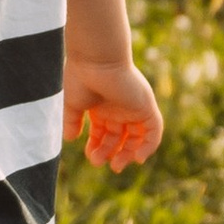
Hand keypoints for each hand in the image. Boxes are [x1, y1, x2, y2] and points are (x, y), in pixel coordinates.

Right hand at [64, 56, 163, 172]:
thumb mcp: (73, 104)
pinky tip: (137, 158)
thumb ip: (72, 122)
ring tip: (116, 165)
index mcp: (102, 106)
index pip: (103, 132)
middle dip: (110, 152)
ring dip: (128, 153)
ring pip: (136, 137)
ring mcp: (134, 107)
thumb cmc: (81, 76)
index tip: (90, 155)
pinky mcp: (146, 106)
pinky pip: (154, 131)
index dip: (97, 146)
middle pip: (119, 137)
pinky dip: (149, 146)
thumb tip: (69, 139)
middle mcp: (119, 107)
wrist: (96, 59)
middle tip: (100, 163)